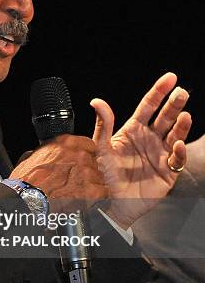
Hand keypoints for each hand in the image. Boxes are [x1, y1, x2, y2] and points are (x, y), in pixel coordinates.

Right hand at [9, 134, 108, 212]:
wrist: (26, 199)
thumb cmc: (26, 182)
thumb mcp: (31, 158)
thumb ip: (46, 153)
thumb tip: (46, 155)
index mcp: (65, 144)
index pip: (88, 144)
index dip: (85, 155)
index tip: (81, 163)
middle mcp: (78, 155)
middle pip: (94, 162)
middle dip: (87, 172)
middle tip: (74, 182)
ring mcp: (86, 172)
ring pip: (99, 177)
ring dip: (91, 185)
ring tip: (77, 194)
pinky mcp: (91, 191)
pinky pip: (103, 192)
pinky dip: (96, 198)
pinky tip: (84, 201)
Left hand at [90, 72, 191, 226]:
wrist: (108, 204)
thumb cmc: (101, 177)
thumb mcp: (100, 149)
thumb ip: (103, 125)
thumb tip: (96, 101)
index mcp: (133, 130)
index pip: (148, 106)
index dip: (159, 91)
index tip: (170, 78)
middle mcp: (149, 139)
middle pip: (165, 117)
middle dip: (174, 104)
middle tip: (181, 93)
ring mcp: (159, 154)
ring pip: (175, 135)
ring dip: (182, 125)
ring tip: (185, 115)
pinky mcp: (167, 172)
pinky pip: (177, 159)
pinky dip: (179, 152)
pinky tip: (177, 145)